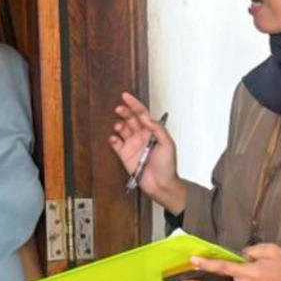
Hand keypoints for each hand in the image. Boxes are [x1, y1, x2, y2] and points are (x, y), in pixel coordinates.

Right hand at [109, 93, 182, 212]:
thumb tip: (146, 117)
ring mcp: (133, 145)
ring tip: (118, 126)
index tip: (126, 96)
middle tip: (119, 108)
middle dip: (125, 111)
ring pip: (123, 129)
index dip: (134, 104)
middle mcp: (142, 136)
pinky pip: (116, 144)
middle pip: (131, 119)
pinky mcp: (125, 155)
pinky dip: (113, 139)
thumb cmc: (168, 165)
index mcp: (153, 132)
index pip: (142, 113)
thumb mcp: (167, 144)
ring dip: (119, 125)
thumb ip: (157, 128)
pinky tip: (114, 138)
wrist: (161, 184)